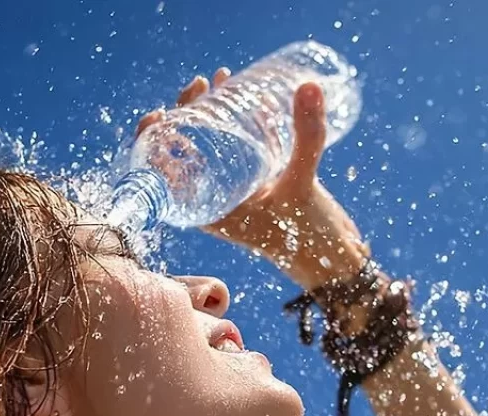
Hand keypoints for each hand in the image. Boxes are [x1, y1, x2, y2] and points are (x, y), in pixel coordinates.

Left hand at [137, 68, 368, 288]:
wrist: (334, 262)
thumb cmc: (309, 237)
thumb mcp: (303, 183)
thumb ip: (307, 136)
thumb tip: (308, 86)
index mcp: (210, 213)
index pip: (166, 176)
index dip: (153, 143)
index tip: (162, 112)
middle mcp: (218, 202)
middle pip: (186, 154)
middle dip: (187, 115)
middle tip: (200, 85)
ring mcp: (238, 191)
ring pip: (212, 148)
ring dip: (210, 114)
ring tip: (218, 80)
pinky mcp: (259, 183)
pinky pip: (241, 149)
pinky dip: (238, 123)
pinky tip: (243, 95)